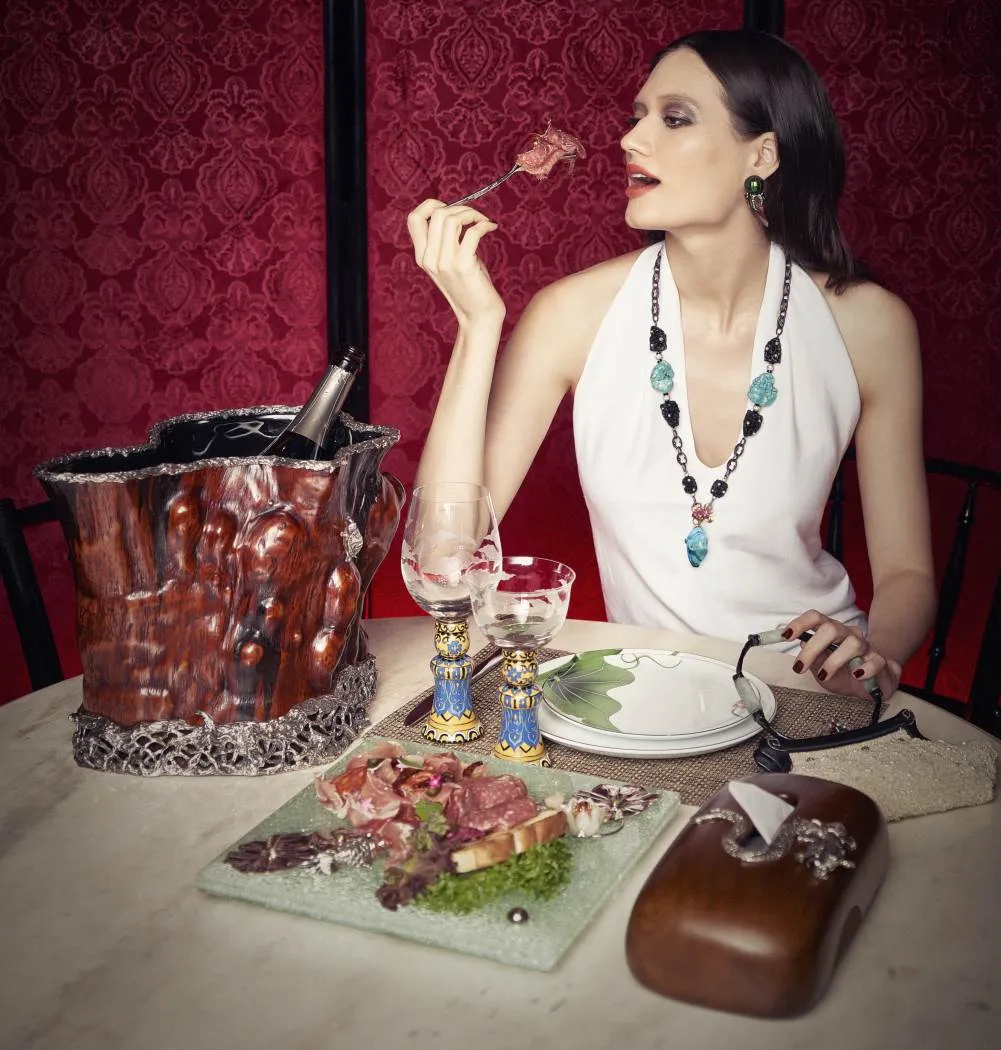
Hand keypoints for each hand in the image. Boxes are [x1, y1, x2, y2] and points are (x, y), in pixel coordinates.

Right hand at [406, 199, 503, 325]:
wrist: (478, 317)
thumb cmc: (470, 287)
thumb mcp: (450, 262)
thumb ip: (446, 241)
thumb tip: (456, 212)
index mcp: (423, 257)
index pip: (413, 219)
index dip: (431, 205)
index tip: (451, 209)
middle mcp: (429, 259)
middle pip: (436, 213)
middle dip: (459, 207)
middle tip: (475, 217)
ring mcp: (445, 263)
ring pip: (451, 219)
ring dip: (471, 213)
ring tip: (483, 221)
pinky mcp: (463, 266)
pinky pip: (472, 232)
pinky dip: (484, 224)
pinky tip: (492, 228)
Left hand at [782, 610, 901, 703]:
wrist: (874, 684)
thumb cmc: (844, 674)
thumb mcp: (821, 670)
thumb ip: (812, 660)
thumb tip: (802, 646)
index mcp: (830, 633)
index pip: (815, 618)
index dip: (800, 623)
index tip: (785, 636)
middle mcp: (848, 635)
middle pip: (830, 628)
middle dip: (812, 647)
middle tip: (800, 667)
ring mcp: (866, 647)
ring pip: (852, 643)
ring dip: (834, 661)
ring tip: (825, 676)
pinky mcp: (881, 661)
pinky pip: (875, 661)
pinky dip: (865, 668)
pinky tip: (857, 676)